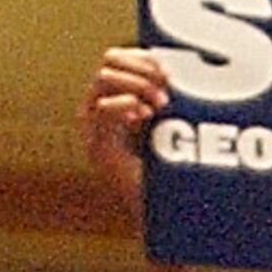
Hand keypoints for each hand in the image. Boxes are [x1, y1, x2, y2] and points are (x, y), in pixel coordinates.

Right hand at [83, 46, 173, 222]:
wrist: (162, 215)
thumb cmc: (173, 170)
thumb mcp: (172, 124)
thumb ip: (168, 97)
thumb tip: (178, 66)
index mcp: (116, 100)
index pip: (117, 58)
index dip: (142, 56)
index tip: (169, 67)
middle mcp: (99, 109)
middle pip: (108, 61)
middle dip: (140, 68)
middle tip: (167, 84)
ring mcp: (93, 127)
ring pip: (102, 79)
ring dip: (136, 85)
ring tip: (160, 104)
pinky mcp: (97, 147)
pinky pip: (101, 110)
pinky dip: (124, 105)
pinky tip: (144, 116)